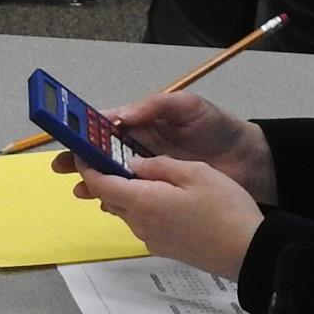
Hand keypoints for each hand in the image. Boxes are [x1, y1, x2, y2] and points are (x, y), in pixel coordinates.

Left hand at [63, 152, 264, 280]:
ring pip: (126, 211)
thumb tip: (133, 164)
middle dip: (104, 178)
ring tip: (138, 173)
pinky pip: (142, 222)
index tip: (82, 152)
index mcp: (143, 202)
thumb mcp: (195, 173)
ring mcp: (151, 239)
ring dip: (125, 193)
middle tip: (107, 156)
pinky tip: (160, 196)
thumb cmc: (225, 209)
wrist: (248, 252)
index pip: (99, 184)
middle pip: (110, 198)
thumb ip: (159, 166)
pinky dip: (141, 206)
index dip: (87, 167)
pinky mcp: (164, 248)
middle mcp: (140, 224)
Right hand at [69, 89, 277, 199]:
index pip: (107, 127)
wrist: (251, 161)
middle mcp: (141, 148)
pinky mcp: (162, 194)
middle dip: (81, 161)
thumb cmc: (218, 128)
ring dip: (94, 183)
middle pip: (103, 154)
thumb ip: (155, 107)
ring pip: (114, 178)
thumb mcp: (189, 107)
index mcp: (144, 124)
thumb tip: (120, 116)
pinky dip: (118, 202)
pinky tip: (107, 207)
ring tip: (81, 192)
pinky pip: (133, 198)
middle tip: (62, 170)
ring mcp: (150, 173)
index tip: (68, 140)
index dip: (85, 133)